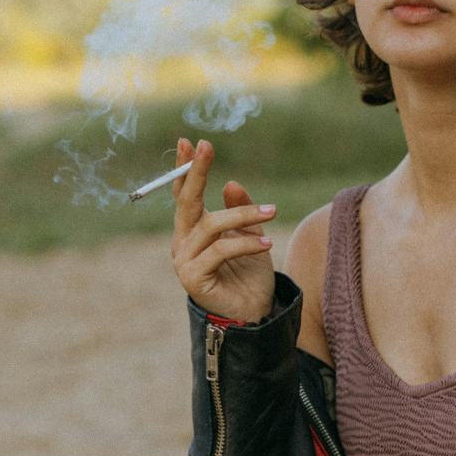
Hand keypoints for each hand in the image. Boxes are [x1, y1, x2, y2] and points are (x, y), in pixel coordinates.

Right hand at [170, 138, 276, 322]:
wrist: (254, 314)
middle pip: (186, 202)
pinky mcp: (193, 278)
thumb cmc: (250, 275)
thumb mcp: (250, 234)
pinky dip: (246, 243)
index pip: (184, 194)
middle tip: (206, 145)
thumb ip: (241, 211)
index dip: (186, 168)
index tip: (191, 141)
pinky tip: (267, 242)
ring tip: (272, 213)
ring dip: (244, 216)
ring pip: (211, 225)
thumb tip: (230, 183)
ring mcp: (184, 261)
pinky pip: (220, 250)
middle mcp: (182, 243)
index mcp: (192, 230)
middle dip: (196, 171)